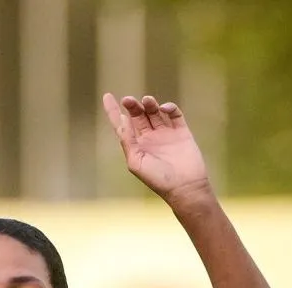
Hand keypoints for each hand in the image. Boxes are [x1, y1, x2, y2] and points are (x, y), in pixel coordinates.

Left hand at [102, 94, 212, 208]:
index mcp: (136, 145)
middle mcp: (150, 138)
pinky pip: (174, 114)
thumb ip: (128, 140)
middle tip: (128, 100)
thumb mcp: (136, 162)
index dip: (113, 110)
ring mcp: (166, 134)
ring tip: (147, 100)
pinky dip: (169, 108)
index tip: (107, 96)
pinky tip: (164, 108)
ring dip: (149, 104)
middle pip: (138, 115)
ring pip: (155, 112)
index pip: (122, 125)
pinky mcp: (181, 132)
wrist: (184, 187)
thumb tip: (123, 119)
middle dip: (132, 105)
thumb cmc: (158, 179)